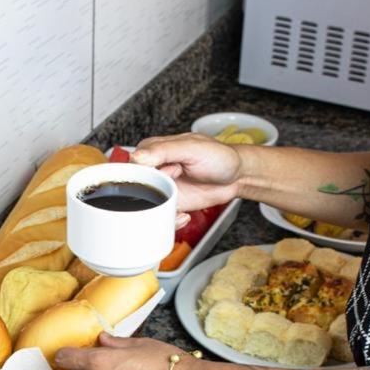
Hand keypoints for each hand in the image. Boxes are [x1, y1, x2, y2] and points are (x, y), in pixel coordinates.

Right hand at [131, 133, 245, 210]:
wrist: (236, 176)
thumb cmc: (218, 156)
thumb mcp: (192, 148)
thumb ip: (164, 150)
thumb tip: (137, 157)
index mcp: (153, 151)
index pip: (133, 165)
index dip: (146, 172)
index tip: (168, 171)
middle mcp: (154, 170)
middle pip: (137, 189)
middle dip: (153, 194)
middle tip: (174, 184)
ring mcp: (162, 189)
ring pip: (146, 207)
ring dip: (159, 212)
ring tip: (178, 204)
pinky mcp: (171, 205)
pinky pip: (160, 217)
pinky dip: (169, 221)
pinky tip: (183, 216)